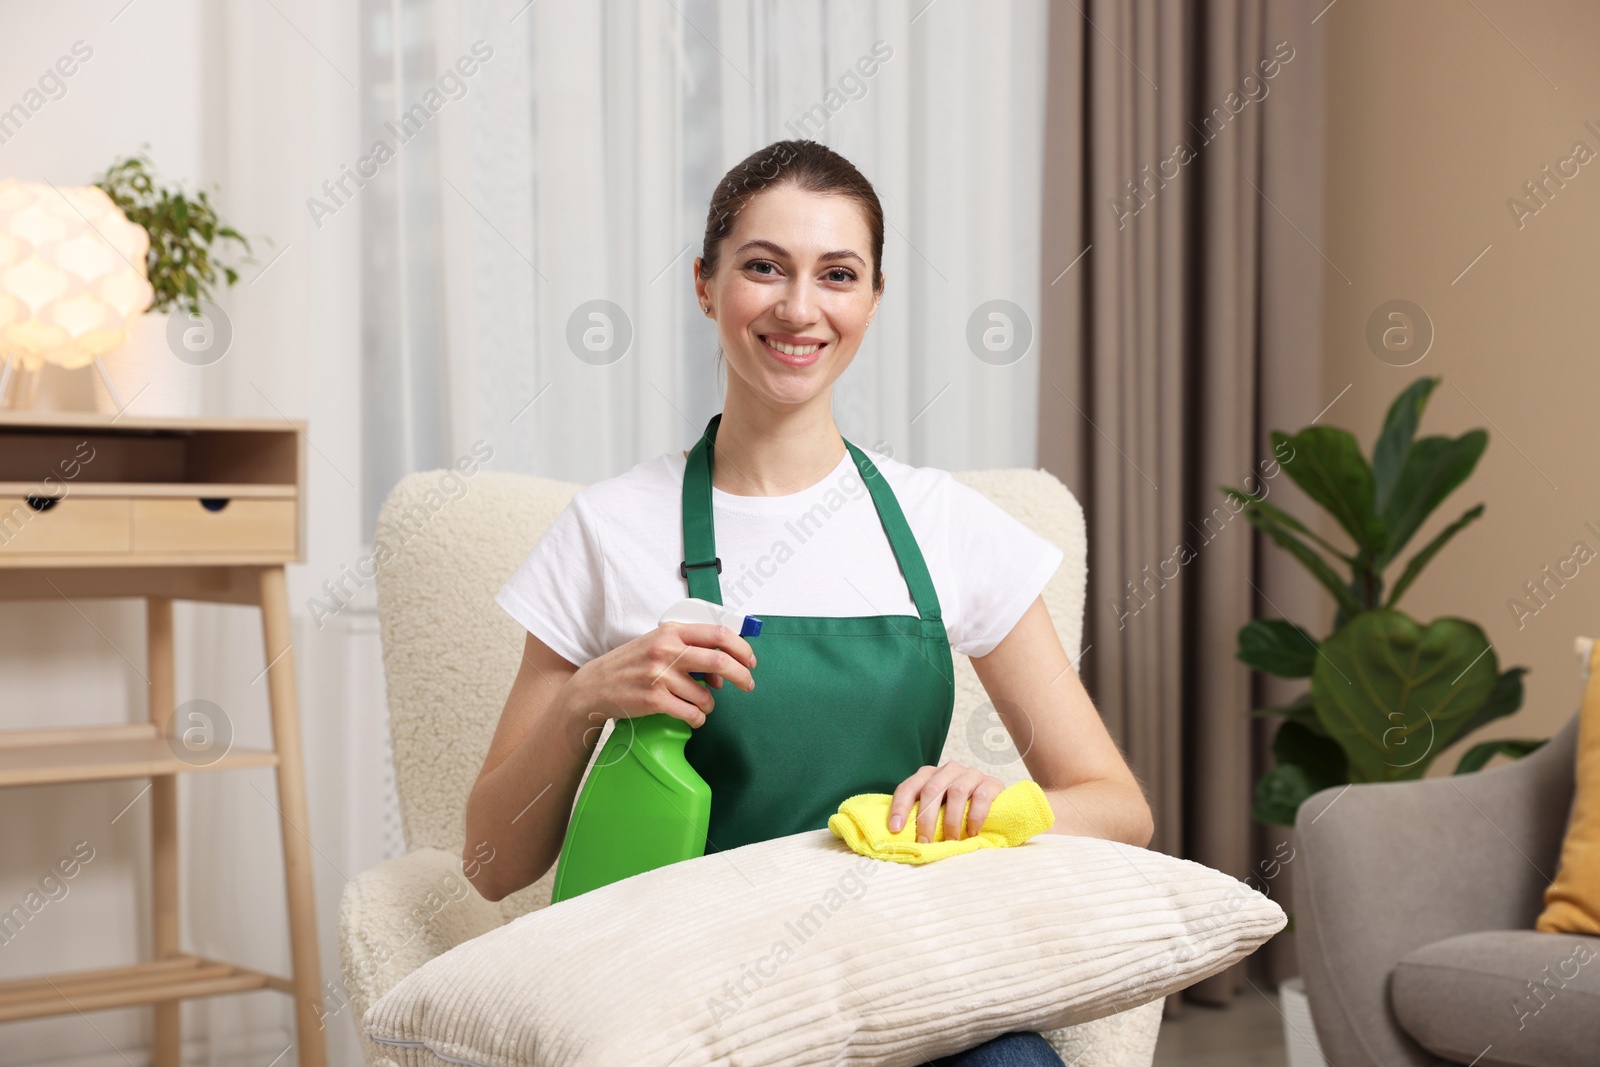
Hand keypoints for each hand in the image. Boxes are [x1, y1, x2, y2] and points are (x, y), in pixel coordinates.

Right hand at [565, 621, 756, 730]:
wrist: (595, 686)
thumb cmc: (630, 665)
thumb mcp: (658, 645)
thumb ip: (689, 651)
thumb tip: (722, 674)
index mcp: (671, 632)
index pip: (718, 634)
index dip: (741, 648)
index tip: (750, 661)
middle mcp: (666, 650)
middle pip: (719, 661)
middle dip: (742, 676)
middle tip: (748, 685)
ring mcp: (659, 675)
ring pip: (706, 695)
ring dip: (710, 704)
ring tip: (699, 705)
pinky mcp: (654, 700)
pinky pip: (692, 713)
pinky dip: (698, 718)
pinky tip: (692, 716)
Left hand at [887, 761, 1005, 842]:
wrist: (995, 804)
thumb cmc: (959, 811)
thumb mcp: (937, 810)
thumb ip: (920, 816)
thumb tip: (898, 836)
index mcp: (929, 775)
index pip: (908, 787)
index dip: (899, 807)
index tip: (895, 829)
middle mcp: (948, 770)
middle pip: (931, 790)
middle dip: (926, 818)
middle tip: (925, 842)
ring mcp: (970, 774)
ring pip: (956, 792)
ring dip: (951, 820)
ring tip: (951, 840)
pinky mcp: (991, 783)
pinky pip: (981, 797)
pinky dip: (974, 817)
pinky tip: (972, 832)